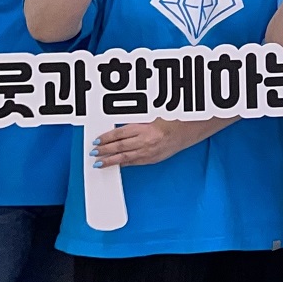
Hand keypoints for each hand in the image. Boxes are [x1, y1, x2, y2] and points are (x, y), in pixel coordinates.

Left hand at [93, 118, 211, 167]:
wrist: (189, 130)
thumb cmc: (172, 121)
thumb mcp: (152, 117)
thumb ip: (135, 123)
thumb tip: (117, 131)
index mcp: (145, 129)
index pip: (119, 134)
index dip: (106, 138)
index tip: (97, 141)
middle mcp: (146, 141)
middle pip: (119, 147)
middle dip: (104, 151)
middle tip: (93, 152)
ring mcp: (149, 152)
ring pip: (124, 158)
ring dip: (110, 160)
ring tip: (99, 162)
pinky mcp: (153, 159)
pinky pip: (135, 163)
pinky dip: (124, 163)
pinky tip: (117, 164)